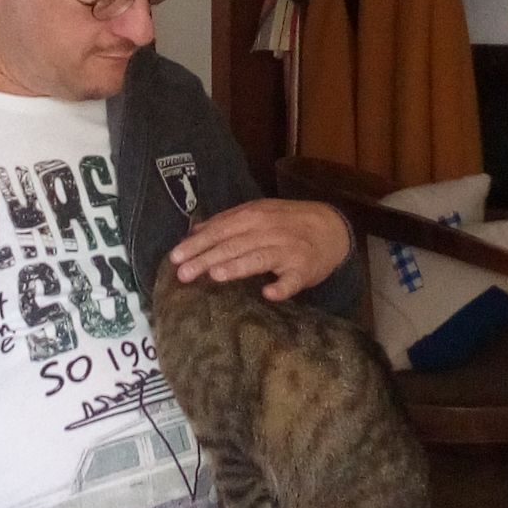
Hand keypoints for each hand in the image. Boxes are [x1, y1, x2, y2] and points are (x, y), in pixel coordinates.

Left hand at [168, 199, 350, 301]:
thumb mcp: (258, 213)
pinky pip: (292, 280)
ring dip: (237, 266)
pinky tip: (269, 294)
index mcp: (254, 216)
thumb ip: (227, 221)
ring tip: (215, 275)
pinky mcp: (304, 270)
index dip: (197, 243)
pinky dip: (282, 287)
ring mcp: (287, 250)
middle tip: (183, 274)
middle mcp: (269, 231)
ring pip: (258, 258)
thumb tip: (194, 230)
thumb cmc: (287, 222)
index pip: (220, 230)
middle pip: (232, 245)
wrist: (332, 227)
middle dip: (206, 258)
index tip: (175, 257)